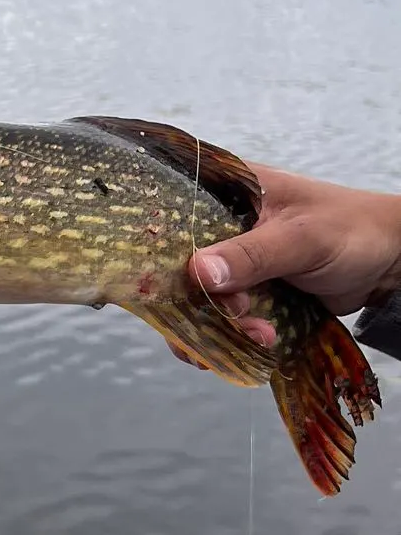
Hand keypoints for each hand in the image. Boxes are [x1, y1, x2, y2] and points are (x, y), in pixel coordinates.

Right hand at [184, 166, 400, 349]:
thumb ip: (250, 255)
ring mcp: (233, 259)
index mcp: (224, 192)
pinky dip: (233, 333)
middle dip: (196, 299)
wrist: (392, 262)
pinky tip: (257, 343)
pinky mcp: (248, 288)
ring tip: (256, 335)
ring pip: (200, 294)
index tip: (163, 282)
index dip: (158, 246)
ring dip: (219, 323)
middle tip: (231, 316)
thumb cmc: (350, 230)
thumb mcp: (300, 238)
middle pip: (178, 263)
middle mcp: (219, 224)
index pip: (171, 214)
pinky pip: (224, 314)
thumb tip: (197, 273)